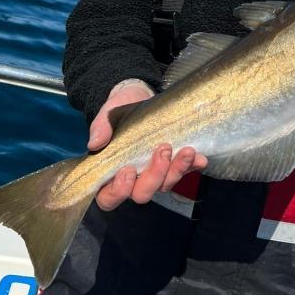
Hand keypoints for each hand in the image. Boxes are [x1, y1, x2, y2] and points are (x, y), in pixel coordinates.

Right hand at [87, 79, 207, 210]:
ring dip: (177, 170)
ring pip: (166, 185)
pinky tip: (200, 157)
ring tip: (187, 150)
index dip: (118, 191)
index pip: (109, 197)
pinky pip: (186, 172)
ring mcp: (157, 174)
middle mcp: (135, 179)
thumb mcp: (108, 114)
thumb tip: (94, 144)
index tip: (129, 170)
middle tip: (163, 150)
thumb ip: (101, 128)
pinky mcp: (175, 164)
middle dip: (155, 176)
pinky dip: (193, 166)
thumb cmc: (120, 111)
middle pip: (142, 194)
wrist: (141, 96)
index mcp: (111, 173)